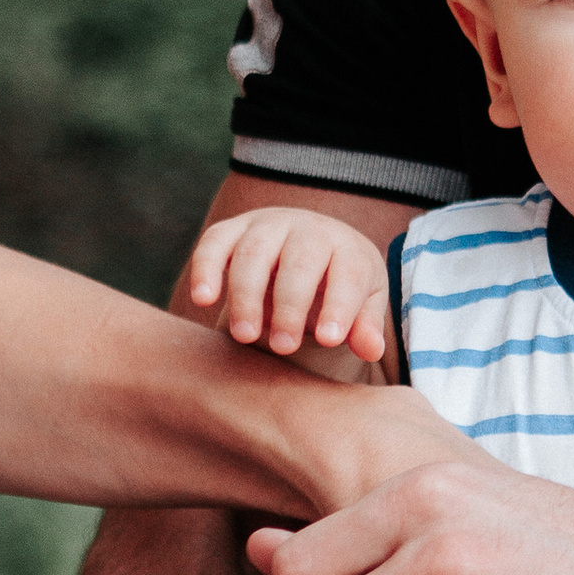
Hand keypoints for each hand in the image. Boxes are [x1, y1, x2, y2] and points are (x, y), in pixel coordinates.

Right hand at [187, 204, 393, 364]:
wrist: (309, 248)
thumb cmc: (339, 284)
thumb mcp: (363, 303)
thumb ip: (365, 325)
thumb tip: (371, 350)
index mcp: (347, 246)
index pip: (349, 272)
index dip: (340, 305)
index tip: (330, 340)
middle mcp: (308, 228)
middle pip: (299, 260)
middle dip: (290, 305)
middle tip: (284, 347)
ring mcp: (267, 225)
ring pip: (253, 252)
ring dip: (246, 295)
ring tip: (245, 336)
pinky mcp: (232, 230)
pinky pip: (214, 242)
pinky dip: (205, 268)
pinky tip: (202, 300)